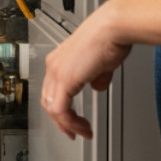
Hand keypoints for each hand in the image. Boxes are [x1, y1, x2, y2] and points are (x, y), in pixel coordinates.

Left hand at [39, 8, 131, 139]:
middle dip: (61, 122)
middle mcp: (54, 65)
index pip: (51, 92)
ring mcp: (57, 72)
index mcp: (59, 60)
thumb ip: (96, 76)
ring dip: (68, 125)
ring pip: (52, 108)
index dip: (60, 110)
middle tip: (74, 132)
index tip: (72, 122)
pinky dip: (70, 122)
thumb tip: (97, 86)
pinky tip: (82, 126)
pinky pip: (61, 109)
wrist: (113, 27)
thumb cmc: (110, 37)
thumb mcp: (101, 63)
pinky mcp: (65, 79)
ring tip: (83, 132)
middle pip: (48, 102)